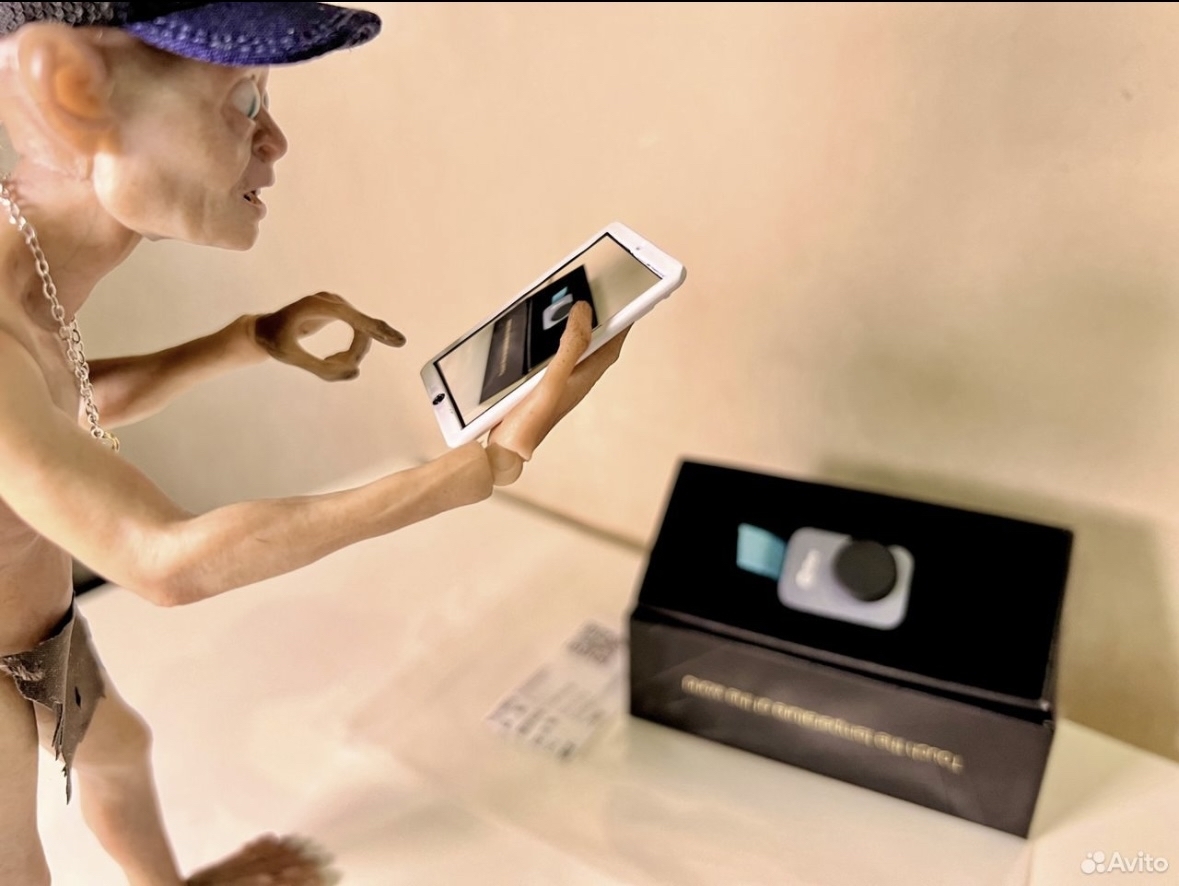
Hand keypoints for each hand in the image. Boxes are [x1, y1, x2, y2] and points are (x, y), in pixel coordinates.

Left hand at [249, 292, 405, 380]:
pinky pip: (358, 330)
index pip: (352, 317)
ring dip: (351, 354)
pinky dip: (351, 350)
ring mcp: (336, 304)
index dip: (375, 329)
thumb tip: (356, 372)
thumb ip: (321, 369)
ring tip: (330, 365)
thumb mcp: (292, 358)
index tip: (397, 341)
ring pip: (361, 331)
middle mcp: (329, 300)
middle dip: (354, 353)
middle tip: (339, 369)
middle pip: (360, 327)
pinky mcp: (339, 311)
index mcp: (315, 306)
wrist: (264, 329)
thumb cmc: (274, 342)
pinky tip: (334, 359)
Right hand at [485, 300, 628, 485]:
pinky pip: (551, 359)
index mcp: (582, 378)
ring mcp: (556, 385)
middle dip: (599, 323)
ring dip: (574, 331)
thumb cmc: (529, 423)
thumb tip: (584, 312)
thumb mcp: (552, 379)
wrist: (505, 451)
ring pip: (571, 351)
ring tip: (573, 310)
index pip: (610, 346)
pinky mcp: (539, 388)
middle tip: (601, 301)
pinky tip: (540, 338)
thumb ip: (570, 346)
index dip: (621, 323)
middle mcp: (573, 381)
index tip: (630, 302)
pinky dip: (551, 343)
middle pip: (593, 347)